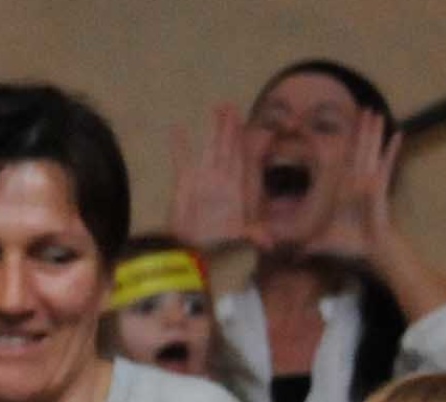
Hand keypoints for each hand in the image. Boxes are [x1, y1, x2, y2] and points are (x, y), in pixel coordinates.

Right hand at [169, 104, 258, 253]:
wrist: (191, 251)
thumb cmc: (216, 244)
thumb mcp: (237, 238)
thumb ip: (253, 236)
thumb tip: (269, 243)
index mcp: (235, 186)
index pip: (244, 157)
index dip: (247, 139)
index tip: (247, 121)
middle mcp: (221, 178)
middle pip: (228, 146)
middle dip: (230, 126)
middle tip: (230, 105)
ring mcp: (203, 178)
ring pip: (210, 148)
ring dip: (213, 129)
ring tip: (215, 109)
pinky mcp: (184, 183)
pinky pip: (182, 161)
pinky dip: (179, 146)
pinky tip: (176, 129)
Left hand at [311, 111, 401, 264]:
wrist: (368, 252)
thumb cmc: (348, 245)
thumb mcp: (320, 242)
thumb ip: (305, 245)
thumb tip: (287, 256)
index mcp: (341, 190)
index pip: (338, 163)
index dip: (338, 147)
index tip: (336, 130)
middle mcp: (355, 182)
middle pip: (357, 150)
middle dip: (359, 130)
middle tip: (362, 108)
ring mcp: (369, 182)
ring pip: (370, 151)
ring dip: (373, 133)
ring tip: (376, 113)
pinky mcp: (380, 187)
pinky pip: (387, 164)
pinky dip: (392, 150)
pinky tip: (399, 134)